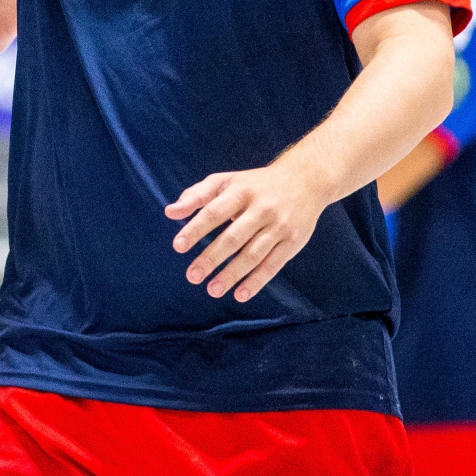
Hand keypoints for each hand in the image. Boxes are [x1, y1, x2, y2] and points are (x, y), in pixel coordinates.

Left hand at [166, 162, 330, 301]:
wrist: (305, 181)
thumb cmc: (254, 184)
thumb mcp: (226, 181)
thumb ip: (197, 195)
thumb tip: (170, 213)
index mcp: (241, 191)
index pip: (214, 212)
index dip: (196, 229)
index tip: (178, 246)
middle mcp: (261, 208)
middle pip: (233, 237)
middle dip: (211, 258)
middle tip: (192, 276)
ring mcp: (279, 226)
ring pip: (253, 254)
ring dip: (232, 274)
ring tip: (212, 290)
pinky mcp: (293, 242)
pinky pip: (273, 265)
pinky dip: (256, 281)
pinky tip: (240, 294)